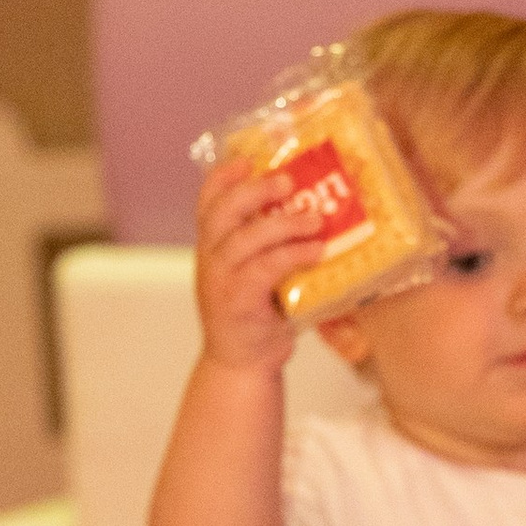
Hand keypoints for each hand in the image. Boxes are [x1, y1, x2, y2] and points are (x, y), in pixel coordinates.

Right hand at [192, 155, 331, 372]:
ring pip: (245, 239)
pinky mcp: (237, 302)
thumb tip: (319, 212)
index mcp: (212, 247)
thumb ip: (272, 247)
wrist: (241, 365)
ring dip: (283, 224)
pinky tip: (315, 251)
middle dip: (255, 191)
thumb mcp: (257, 275)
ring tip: (315, 219)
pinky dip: (291, 255)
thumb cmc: (258, 315)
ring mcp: (220, 280)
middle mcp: (210, 259)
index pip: (207, 201)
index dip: (224, 176)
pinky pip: (263, 269)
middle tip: (288, 181)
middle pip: (222, 211)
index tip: (248, 159)